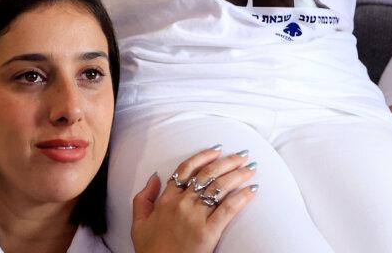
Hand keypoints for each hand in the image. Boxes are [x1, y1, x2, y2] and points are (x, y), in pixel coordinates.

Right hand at [131, 146, 257, 252]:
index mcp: (166, 199)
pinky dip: (242, 197)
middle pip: (208, 174)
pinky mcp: (208, 233)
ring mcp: (195, 217)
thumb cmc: (151, 250)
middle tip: (243, 155)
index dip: (203, 156)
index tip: (217, 149)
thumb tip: (154, 177)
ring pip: (219, 187)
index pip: (186, 169)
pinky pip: (228, 209)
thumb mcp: (138, 223)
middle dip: (228, 161)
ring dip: (238, 174)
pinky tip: (252, 189)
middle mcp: (181, 204)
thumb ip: (143, 198)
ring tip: (251, 168)